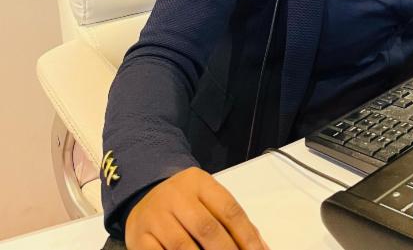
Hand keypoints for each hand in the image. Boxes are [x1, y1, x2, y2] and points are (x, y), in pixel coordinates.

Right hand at [125, 166, 269, 249]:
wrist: (143, 195)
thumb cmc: (184, 202)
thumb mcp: (207, 200)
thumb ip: (231, 221)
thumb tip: (260, 247)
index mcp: (199, 182)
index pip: (229, 210)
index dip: (246, 235)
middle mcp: (176, 195)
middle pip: (208, 228)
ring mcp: (155, 217)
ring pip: (183, 247)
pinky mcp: (139, 237)